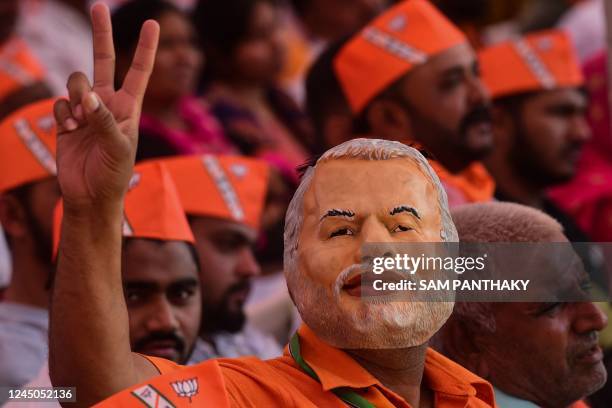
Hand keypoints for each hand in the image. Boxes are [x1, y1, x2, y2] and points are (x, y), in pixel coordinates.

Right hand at [53, 3, 158, 208]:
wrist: (90, 196)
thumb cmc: (113, 174)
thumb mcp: (117, 147)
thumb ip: (103, 119)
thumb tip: (87, 94)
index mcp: (128, 108)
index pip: (139, 72)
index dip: (146, 48)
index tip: (152, 23)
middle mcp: (107, 104)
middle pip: (103, 61)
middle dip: (101, 35)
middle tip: (98, 6)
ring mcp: (86, 111)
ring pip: (76, 82)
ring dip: (76, 96)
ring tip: (82, 121)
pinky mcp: (66, 120)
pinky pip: (60, 104)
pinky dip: (64, 115)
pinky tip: (70, 131)